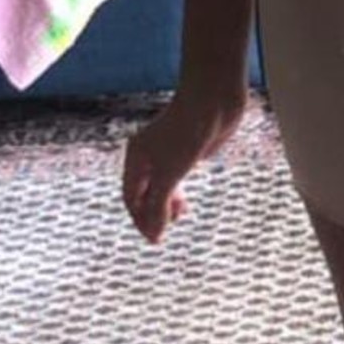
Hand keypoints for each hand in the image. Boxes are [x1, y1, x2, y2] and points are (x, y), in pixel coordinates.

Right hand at [122, 82, 247, 244]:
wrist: (213, 103)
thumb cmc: (187, 134)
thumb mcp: (169, 175)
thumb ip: (159, 206)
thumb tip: (154, 235)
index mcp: (136, 157)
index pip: (130, 197)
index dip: (140, 220)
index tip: (154, 240)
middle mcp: (148, 155)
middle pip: (144, 193)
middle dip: (153, 214)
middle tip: (165, 233)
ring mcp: (167, 153)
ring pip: (160, 187)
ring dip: (166, 205)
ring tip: (179, 215)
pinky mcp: (186, 152)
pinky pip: (175, 179)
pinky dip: (177, 194)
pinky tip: (184, 203)